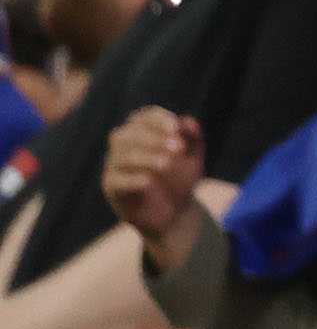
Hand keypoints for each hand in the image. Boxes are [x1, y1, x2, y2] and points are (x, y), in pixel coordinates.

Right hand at [100, 109, 201, 244]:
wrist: (175, 212)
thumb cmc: (181, 178)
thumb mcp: (193, 157)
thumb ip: (192, 138)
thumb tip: (187, 121)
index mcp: (142, 131)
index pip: (144, 117)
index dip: (158, 120)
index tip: (175, 128)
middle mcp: (123, 145)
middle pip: (129, 134)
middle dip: (154, 138)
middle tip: (178, 148)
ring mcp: (114, 165)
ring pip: (122, 156)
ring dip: (146, 157)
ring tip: (167, 164)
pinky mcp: (111, 187)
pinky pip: (115, 180)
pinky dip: (131, 179)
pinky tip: (148, 181)